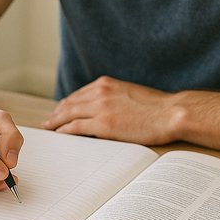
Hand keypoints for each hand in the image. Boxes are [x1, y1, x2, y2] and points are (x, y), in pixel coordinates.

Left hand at [41, 75, 181, 144]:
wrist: (171, 113)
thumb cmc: (156, 107)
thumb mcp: (129, 93)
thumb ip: (113, 98)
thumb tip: (102, 109)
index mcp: (106, 84)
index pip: (78, 94)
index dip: (66, 104)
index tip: (60, 111)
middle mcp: (100, 92)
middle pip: (69, 104)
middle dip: (56, 114)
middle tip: (48, 122)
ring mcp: (101, 108)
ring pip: (69, 115)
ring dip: (56, 122)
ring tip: (50, 129)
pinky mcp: (104, 124)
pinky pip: (76, 128)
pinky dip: (65, 131)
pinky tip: (60, 135)